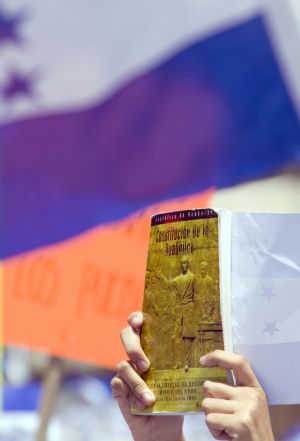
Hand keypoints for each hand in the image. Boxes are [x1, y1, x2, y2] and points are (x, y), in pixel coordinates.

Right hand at [111, 311, 183, 440]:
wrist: (165, 426)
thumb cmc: (175, 397)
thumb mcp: (182, 378)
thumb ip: (183, 362)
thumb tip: (200, 349)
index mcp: (152, 345)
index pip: (139, 323)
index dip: (136, 318)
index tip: (139, 321)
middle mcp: (137, 353)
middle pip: (126, 336)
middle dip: (134, 347)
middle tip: (146, 365)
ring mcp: (126, 369)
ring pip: (123, 364)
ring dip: (138, 383)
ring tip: (151, 398)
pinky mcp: (119, 387)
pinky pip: (119, 383)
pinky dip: (133, 395)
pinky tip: (144, 405)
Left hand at [200, 350, 273, 440]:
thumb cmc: (251, 431)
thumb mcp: (249, 406)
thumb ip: (234, 391)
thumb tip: (207, 383)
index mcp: (254, 388)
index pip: (238, 362)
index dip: (218, 356)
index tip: (203, 360)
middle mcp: (251, 395)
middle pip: (211, 386)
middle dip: (209, 403)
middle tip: (222, 416)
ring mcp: (246, 408)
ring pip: (207, 403)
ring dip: (211, 418)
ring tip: (225, 426)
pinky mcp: (240, 422)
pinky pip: (210, 419)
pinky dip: (213, 430)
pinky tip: (226, 434)